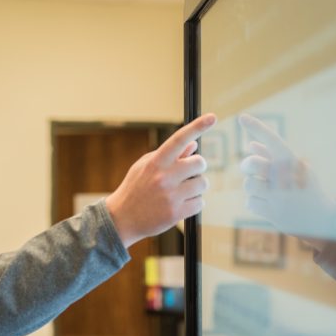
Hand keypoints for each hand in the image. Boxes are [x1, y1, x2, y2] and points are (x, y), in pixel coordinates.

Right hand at [105, 113, 216, 247]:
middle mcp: (164, 177)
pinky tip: (181, 203)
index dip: (197, 127)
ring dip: (196, 187)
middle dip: (196, 168)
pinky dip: (195, 203)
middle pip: (199, 163)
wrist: (122, 218)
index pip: (179, 139)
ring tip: (181, 191)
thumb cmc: (135, 188)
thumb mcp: (145, 166)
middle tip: (186, 174)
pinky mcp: (176, 213)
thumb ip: (170, 156)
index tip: (212, 117)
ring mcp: (171, 196)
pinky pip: (200, 202)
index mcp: (156, 162)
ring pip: (202, 184)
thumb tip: (194, 145)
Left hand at [238, 114, 335, 242]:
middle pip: (251, 163)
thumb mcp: (298, 170)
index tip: (242, 117)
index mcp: (293, 162)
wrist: (324, 220)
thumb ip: (273, 157)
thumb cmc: (307, 189)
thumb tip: (251, 145)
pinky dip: (256, 203)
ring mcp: (279, 197)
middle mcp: (286, 177)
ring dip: (254, 187)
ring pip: (248, 184)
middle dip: (247, 165)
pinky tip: (270, 206)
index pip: (273, 140)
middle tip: (251, 169)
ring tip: (269, 192)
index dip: (257, 127)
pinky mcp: (273, 214)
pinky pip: (250, 202)